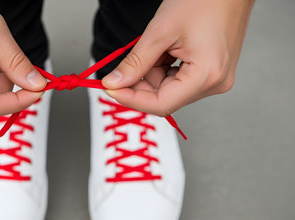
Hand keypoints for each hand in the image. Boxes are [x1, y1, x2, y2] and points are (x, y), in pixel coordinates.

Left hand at [102, 0, 253, 116]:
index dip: (131, 99)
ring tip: (153, 46)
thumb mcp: (160, 32)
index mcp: (207, 76)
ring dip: (151, 73)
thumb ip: (135, 62)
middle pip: (164, 98)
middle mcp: (214, 83)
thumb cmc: (203, 0)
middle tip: (123, 66)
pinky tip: (162, 49)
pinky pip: (178, 79)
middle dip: (139, 84)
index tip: (110, 88)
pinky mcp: (211, 72)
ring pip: (168, 89)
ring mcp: (214, 78)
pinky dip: (162, 68)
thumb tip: (114, 83)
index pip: (161, 104)